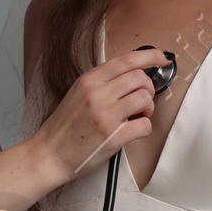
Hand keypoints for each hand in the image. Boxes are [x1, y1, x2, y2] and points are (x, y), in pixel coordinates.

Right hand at [35, 50, 165, 186]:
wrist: (49, 154)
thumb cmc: (64, 127)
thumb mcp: (77, 93)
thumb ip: (102, 83)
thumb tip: (131, 76)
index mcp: (89, 80)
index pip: (127, 60)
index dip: (150, 56)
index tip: (162, 58)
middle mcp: (98, 94)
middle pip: (141, 78)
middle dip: (148, 88)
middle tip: (141, 101)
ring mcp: (106, 115)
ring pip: (145, 99)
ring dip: (148, 108)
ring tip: (136, 116)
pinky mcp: (113, 137)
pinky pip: (145, 126)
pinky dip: (144, 128)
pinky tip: (132, 131)